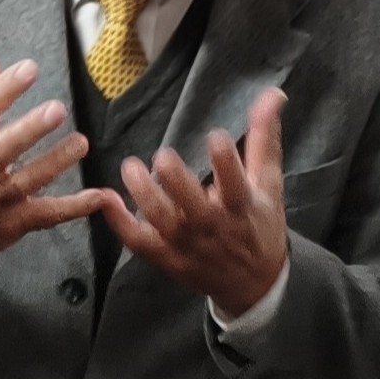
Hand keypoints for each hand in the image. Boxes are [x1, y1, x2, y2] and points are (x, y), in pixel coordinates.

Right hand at [0, 49, 97, 269]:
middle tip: (58, 109)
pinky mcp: (14, 224)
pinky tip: (100, 196)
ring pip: (27, 183)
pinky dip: (74, 208)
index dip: (2, 91)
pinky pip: (47, 215)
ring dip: (55, 163)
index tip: (29, 69)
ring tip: (81, 143)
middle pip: (1, 151)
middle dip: (28, 130)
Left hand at [98, 87, 289, 319]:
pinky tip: (106, 199)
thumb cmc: (260, 225)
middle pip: (194, 208)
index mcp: (242, 208)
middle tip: (164, 156)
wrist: (254, 283)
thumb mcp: (268, 184)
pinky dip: (120, 223)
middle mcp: (213, 229)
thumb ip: (265, 138)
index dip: (226, 162)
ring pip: (163, 224)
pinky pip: (140, 242)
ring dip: (145, 197)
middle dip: (178, 183)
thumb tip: (273, 95)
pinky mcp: (167, 258)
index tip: (216, 138)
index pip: (236, 186)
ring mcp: (187, 246)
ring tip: (131, 168)